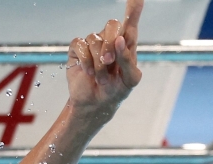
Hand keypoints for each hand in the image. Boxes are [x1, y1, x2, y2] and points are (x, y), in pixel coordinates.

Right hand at [66, 0, 143, 115]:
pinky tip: (89, 72)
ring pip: (95, 39)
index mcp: (127, 45)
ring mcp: (94, 43)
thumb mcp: (130, 81)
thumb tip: (120, 40)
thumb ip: (128, 61)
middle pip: (112, 25)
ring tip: (101, 78)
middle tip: (109, 62)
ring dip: (98, 63)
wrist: (96, 104)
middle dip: (111, 44)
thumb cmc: (117, 91)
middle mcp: (111, 39)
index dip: (133, 8)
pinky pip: (80, 45)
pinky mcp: (78, 49)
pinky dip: (86, 61)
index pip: (131, 22)